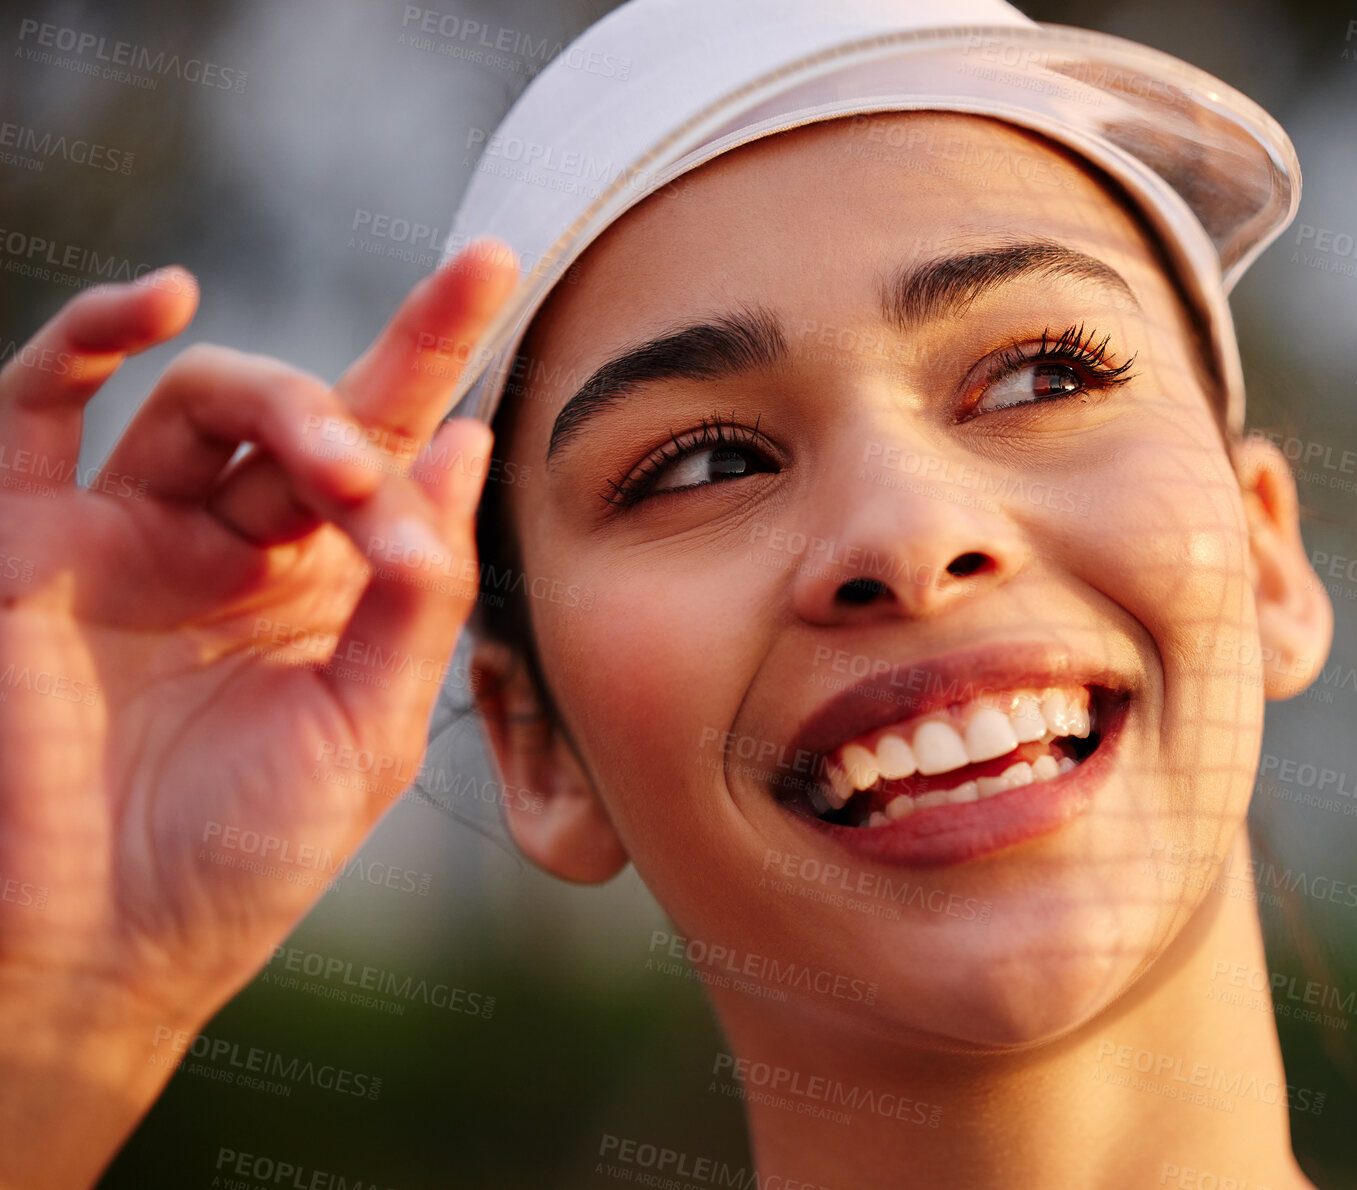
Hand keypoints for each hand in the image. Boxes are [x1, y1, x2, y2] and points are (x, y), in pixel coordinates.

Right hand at [0, 241, 517, 1188]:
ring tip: (329, 466)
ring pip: (201, 400)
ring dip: (277, 408)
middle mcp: (233, 545)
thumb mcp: (368, 724)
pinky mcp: (29, 541)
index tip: (493, 263)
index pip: (389, 443)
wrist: (107, 951)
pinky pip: (38, 407)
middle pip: (305, 413)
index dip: (434, 350)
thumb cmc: (245, 857)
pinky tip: (161, 305)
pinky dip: (87, 338)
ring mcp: (129, 535)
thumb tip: (465, 448)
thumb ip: (415, 591)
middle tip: (375, 486)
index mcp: (325, 585)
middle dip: (355, 419)